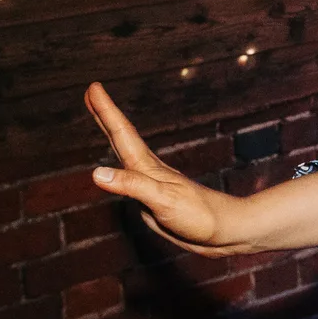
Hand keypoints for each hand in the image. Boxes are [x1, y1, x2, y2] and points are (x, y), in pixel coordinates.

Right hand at [86, 82, 246, 256]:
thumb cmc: (199, 216)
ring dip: (113, 134)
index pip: (122, 134)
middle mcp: (149, 171)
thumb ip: (132, 186)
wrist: (226, 231)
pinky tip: (121, 166)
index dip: (106, 111)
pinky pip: (131, 175)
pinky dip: (120, 164)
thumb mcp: (163, 200)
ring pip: (126, 153)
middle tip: (92, 92)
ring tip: (102, 119)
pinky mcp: (156, 198)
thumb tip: (97, 173)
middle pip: (122, 138)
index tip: (93, 87)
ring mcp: (153, 183)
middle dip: (105, 115)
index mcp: (148, 168)